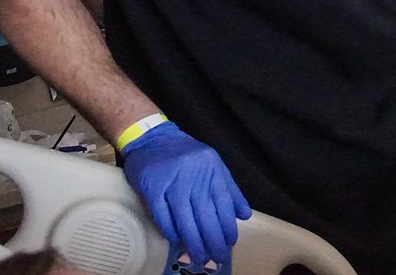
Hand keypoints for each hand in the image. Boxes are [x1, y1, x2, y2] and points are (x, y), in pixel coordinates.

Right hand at [121, 122, 252, 264]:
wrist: (151, 137)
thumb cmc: (185, 153)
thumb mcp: (213, 163)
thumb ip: (229, 188)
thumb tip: (244, 215)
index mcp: (212, 168)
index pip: (223, 202)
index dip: (227, 225)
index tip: (230, 243)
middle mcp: (194, 174)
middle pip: (205, 213)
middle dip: (212, 239)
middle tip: (216, 257)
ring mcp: (172, 181)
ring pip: (185, 218)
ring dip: (193, 241)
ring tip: (199, 257)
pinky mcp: (152, 187)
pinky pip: (162, 214)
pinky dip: (170, 229)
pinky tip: (177, 241)